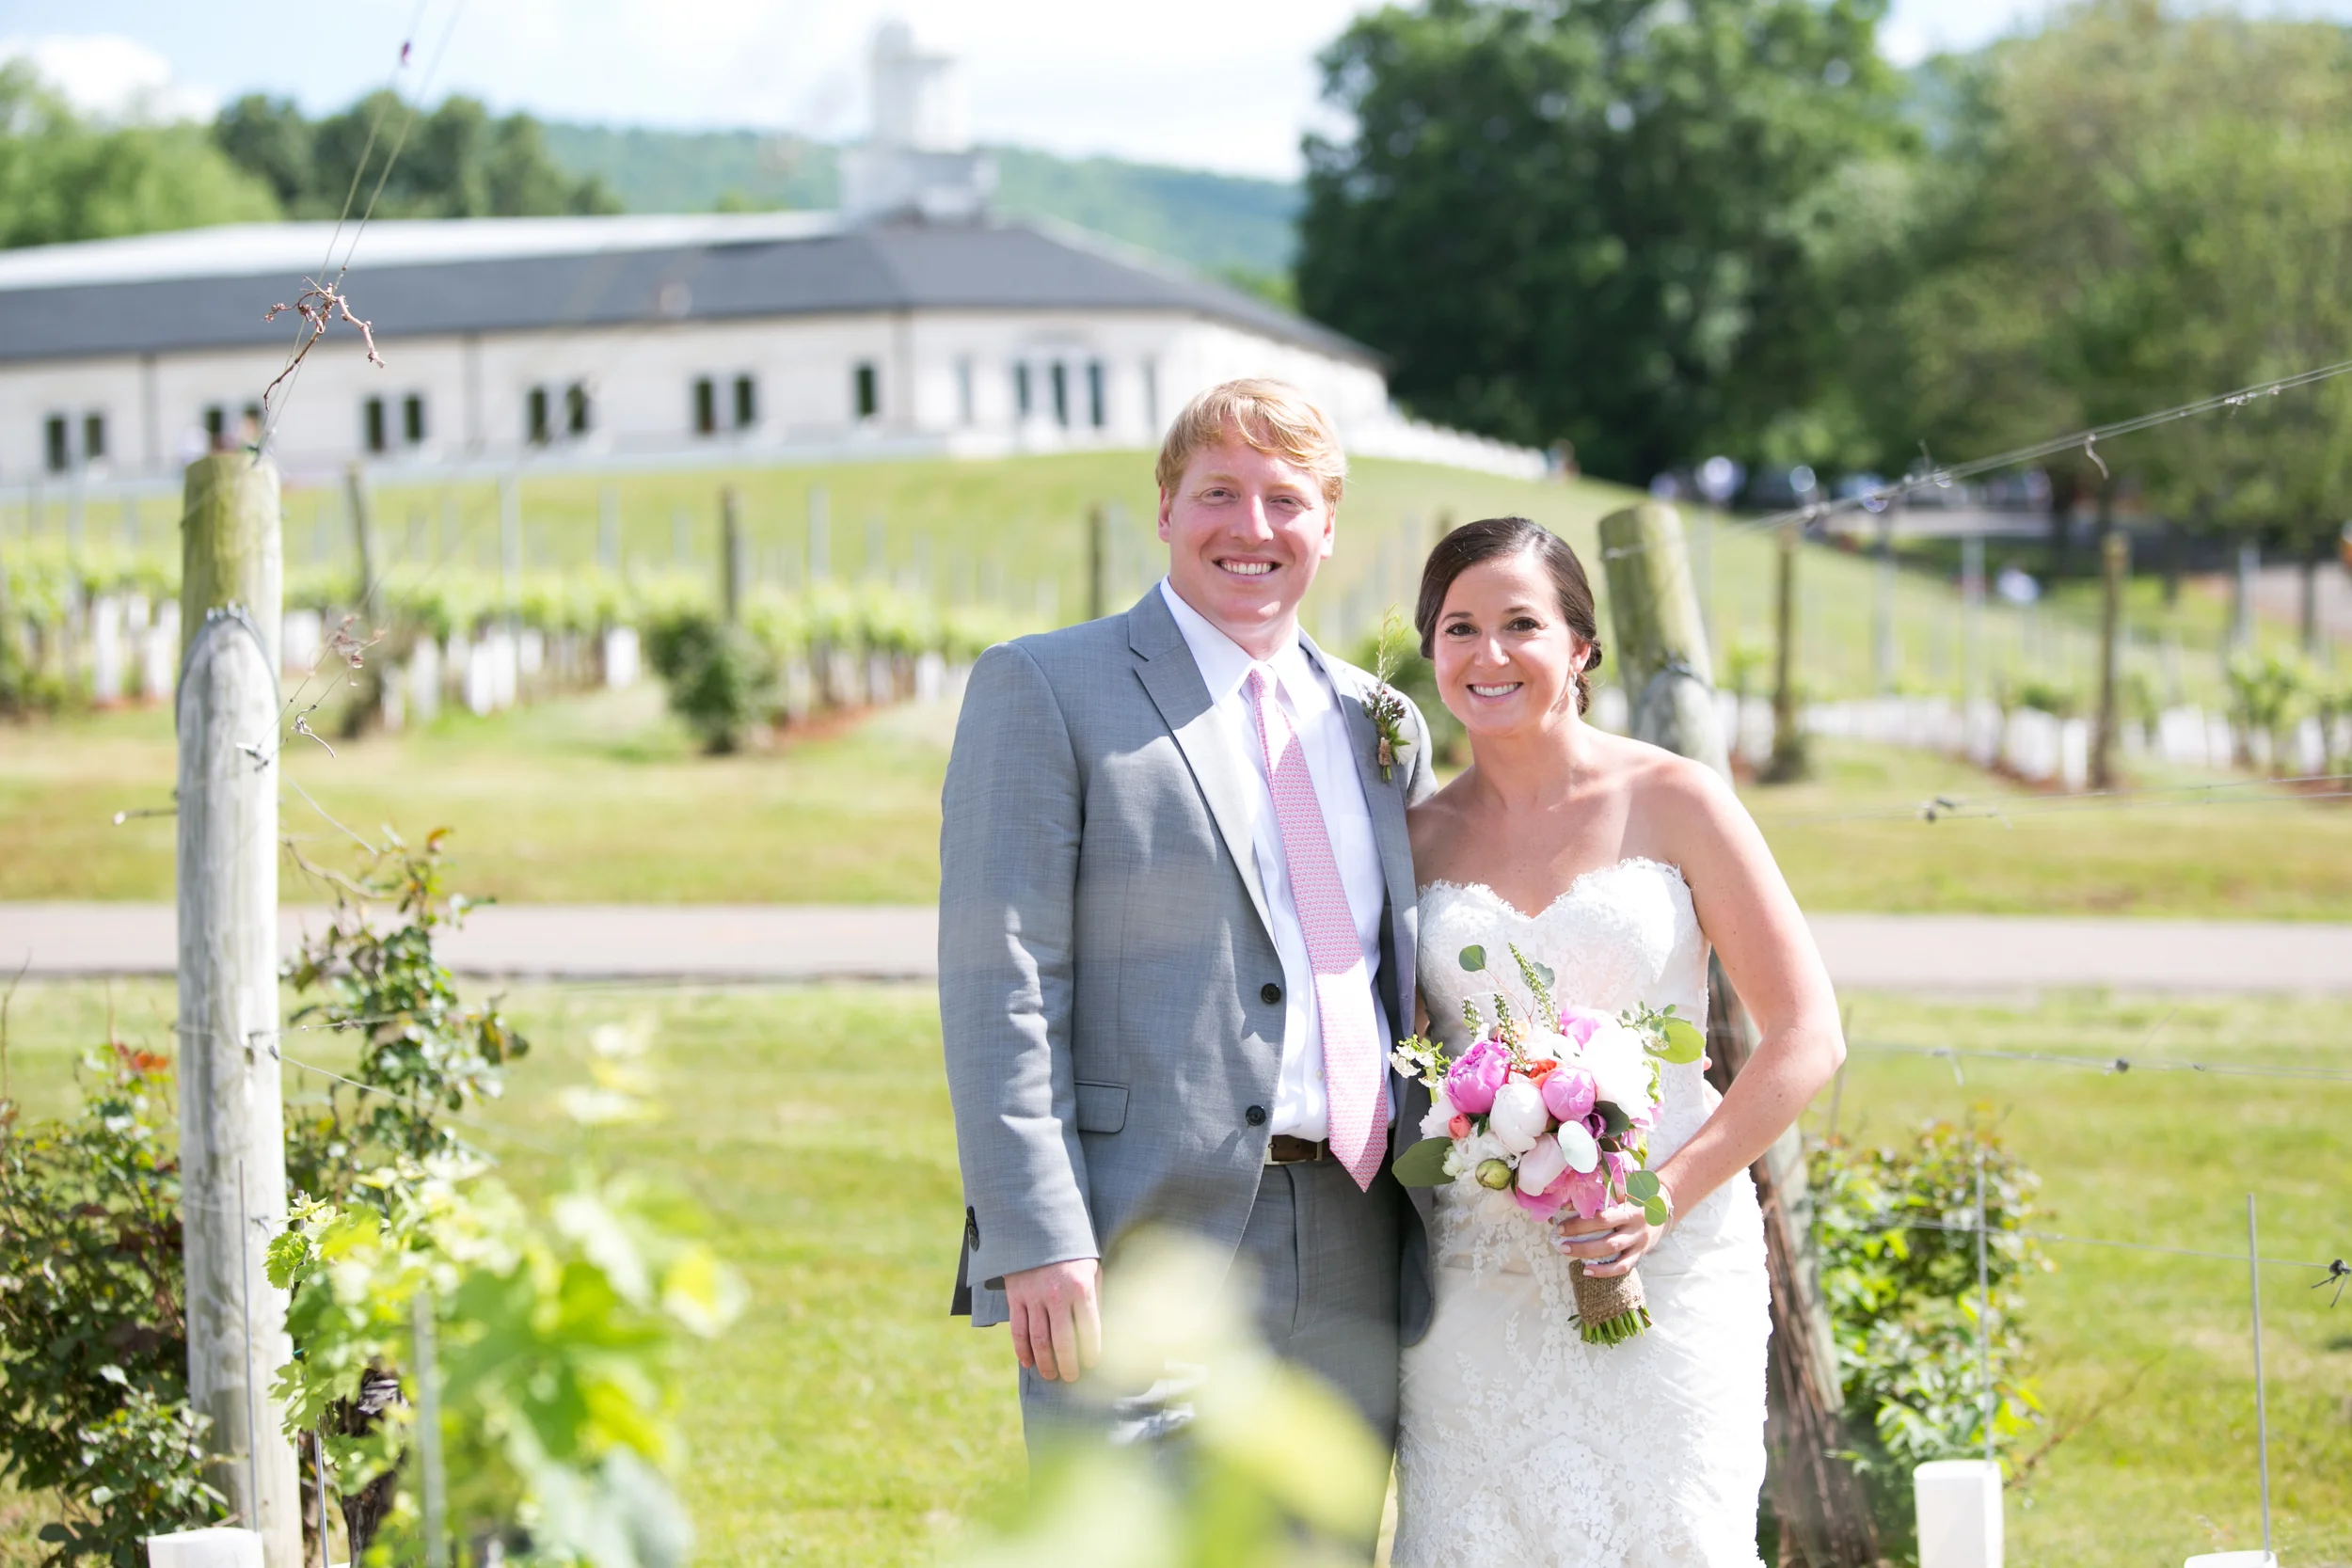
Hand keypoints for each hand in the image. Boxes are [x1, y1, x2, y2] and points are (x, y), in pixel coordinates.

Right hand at [1002, 1257, 1102, 1383]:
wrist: (1038, 1228)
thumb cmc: (1072, 1252)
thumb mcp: (1092, 1269)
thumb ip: (1096, 1297)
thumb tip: (1102, 1329)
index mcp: (1081, 1288)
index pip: (1089, 1329)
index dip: (1091, 1351)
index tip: (1092, 1363)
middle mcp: (1057, 1294)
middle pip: (1063, 1341)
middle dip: (1068, 1364)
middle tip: (1070, 1377)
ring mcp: (1034, 1296)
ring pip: (1039, 1339)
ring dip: (1045, 1362)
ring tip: (1051, 1374)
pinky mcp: (1015, 1296)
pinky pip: (1018, 1329)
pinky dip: (1022, 1349)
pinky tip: (1028, 1362)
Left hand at [1552, 1194, 1668, 1278]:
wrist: (1664, 1206)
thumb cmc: (1636, 1195)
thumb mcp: (1623, 1189)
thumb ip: (1602, 1192)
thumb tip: (1570, 1201)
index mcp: (1629, 1208)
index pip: (1602, 1217)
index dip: (1580, 1222)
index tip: (1560, 1223)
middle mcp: (1634, 1226)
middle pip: (1605, 1235)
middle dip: (1580, 1239)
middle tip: (1560, 1240)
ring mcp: (1638, 1241)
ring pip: (1612, 1252)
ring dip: (1588, 1254)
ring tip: (1567, 1252)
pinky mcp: (1640, 1254)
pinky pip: (1623, 1267)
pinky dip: (1605, 1272)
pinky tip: (1588, 1271)